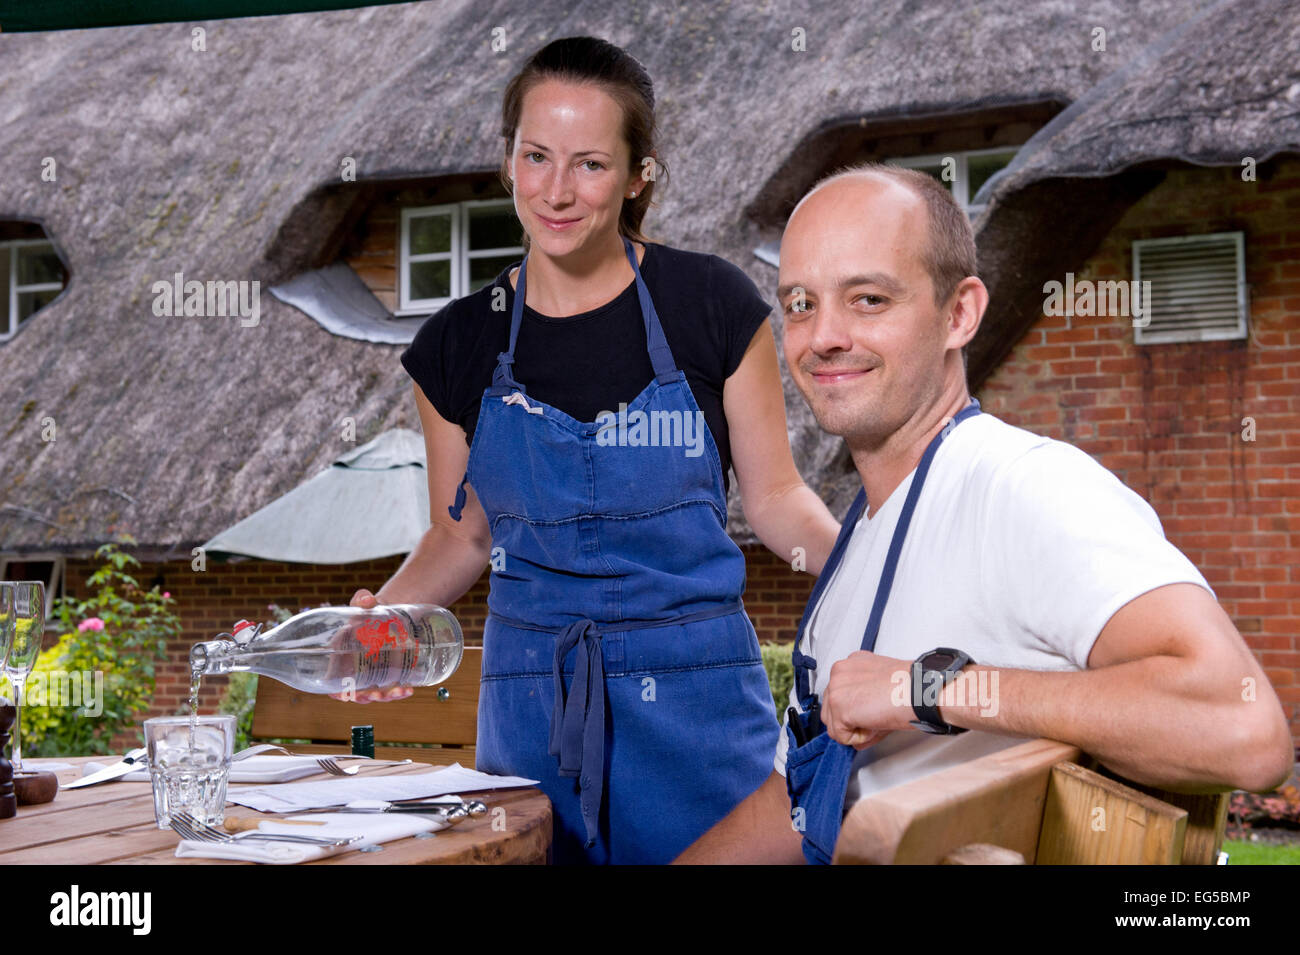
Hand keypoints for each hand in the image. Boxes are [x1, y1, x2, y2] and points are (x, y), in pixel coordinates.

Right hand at [328, 588, 414, 703]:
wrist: (390, 612)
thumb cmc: (369, 611)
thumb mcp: (364, 604)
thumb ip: (362, 599)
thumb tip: (367, 600)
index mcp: (341, 657)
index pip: (333, 682)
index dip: (337, 692)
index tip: (346, 694)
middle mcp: (356, 670)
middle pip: (357, 692)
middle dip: (367, 697)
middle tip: (378, 693)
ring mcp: (374, 674)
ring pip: (376, 693)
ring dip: (387, 697)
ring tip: (401, 691)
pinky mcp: (390, 674)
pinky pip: (392, 688)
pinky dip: (400, 692)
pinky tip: (409, 689)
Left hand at [819, 650, 914, 747]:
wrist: (919, 690)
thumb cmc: (910, 687)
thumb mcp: (880, 689)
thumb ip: (861, 703)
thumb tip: (855, 727)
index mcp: (851, 664)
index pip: (839, 695)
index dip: (856, 710)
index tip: (873, 709)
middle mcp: (839, 672)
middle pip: (831, 710)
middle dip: (852, 722)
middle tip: (877, 716)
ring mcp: (836, 688)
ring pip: (833, 725)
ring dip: (855, 730)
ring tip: (877, 718)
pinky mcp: (838, 706)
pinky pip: (841, 736)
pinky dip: (860, 738)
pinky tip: (876, 722)